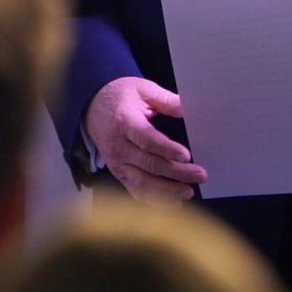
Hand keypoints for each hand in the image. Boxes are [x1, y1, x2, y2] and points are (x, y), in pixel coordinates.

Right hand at [83, 76, 207, 203]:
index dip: (166, 149)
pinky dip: (153, 199)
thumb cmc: (121, 96)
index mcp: (125, 122)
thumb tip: (188, 108)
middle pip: (149, 164)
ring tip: (188, 191)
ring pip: (142, 183)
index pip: (147, 139)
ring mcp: (117, 163)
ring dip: (166, 191)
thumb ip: (166, 100)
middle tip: (199, 174)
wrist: (92, 107)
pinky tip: (173, 201)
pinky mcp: (118, 173)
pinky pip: (135, 190)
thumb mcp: (143, 89)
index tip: (186, 156)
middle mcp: (119, 146)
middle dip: (176, 172)